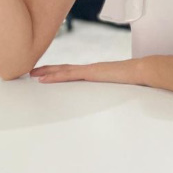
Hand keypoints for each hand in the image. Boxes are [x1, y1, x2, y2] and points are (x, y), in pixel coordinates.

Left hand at [29, 58, 143, 85]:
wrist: (141, 71)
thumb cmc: (133, 80)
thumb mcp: (118, 89)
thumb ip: (111, 92)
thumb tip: (110, 104)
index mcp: (95, 73)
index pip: (72, 72)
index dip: (58, 72)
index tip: (46, 74)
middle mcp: (90, 69)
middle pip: (64, 69)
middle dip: (47, 70)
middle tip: (31, 72)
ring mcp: (90, 70)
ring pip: (63, 70)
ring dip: (47, 72)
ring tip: (32, 74)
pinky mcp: (90, 73)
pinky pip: (69, 75)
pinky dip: (56, 76)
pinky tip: (45, 79)